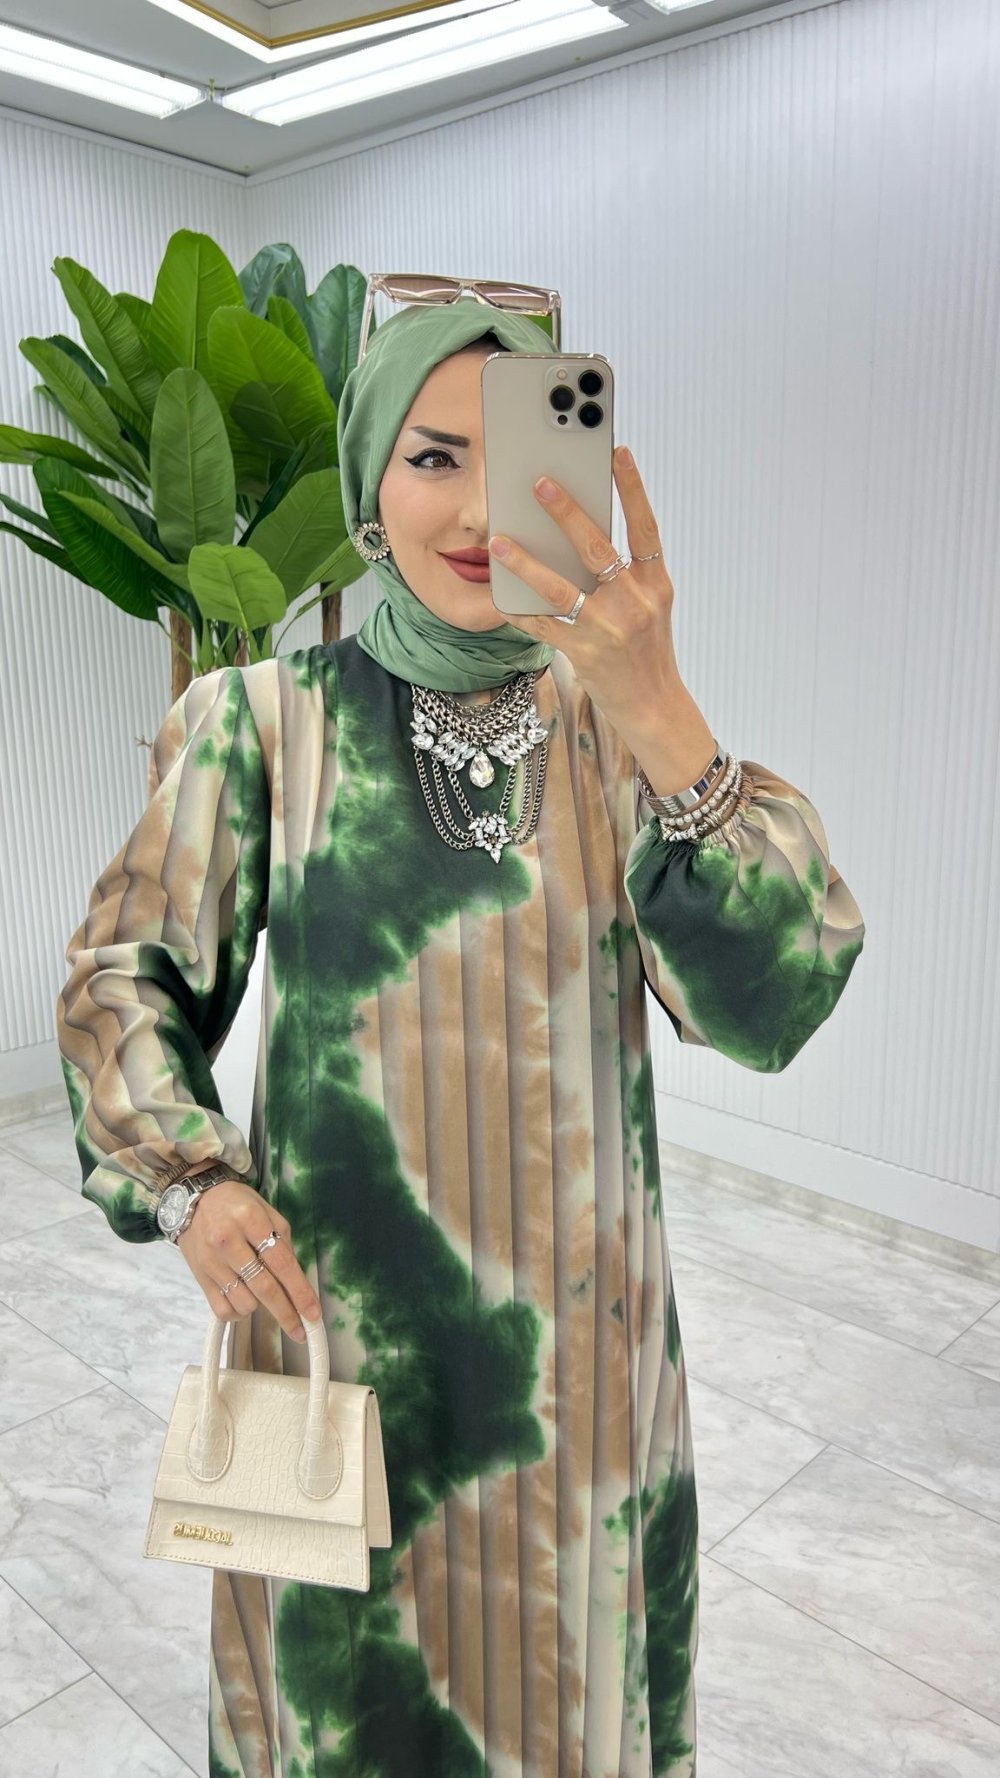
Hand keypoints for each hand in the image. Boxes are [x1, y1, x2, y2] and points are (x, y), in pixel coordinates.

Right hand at [176, 1179, 321, 1341]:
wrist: (194, 1199)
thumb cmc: (237, 1205)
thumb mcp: (267, 1212)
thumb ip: (283, 1243)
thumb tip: (296, 1281)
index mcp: (252, 1220)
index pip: (282, 1263)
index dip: (300, 1291)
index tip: (312, 1314)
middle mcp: (229, 1241)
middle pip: (264, 1288)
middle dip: (286, 1313)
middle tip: (301, 1331)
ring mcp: (211, 1261)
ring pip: (244, 1302)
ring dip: (260, 1306)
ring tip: (260, 1290)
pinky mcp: (199, 1276)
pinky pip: (223, 1310)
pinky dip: (238, 1312)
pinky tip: (244, 1298)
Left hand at [488, 446, 681, 733]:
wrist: (654, 707)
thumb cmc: (647, 650)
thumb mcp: (650, 606)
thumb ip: (624, 573)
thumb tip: (581, 535)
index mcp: (655, 585)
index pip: (645, 528)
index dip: (633, 489)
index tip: (618, 452)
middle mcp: (634, 603)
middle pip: (596, 548)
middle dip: (566, 512)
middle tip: (539, 483)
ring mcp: (607, 629)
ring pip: (559, 588)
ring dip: (525, 562)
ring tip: (499, 540)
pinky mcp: (583, 653)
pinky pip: (542, 625)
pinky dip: (519, 609)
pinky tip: (500, 594)